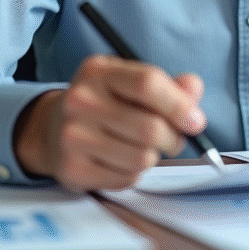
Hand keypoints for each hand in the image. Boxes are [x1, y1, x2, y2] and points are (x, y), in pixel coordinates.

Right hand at [14, 54, 207, 190]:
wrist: (53, 130)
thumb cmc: (105, 103)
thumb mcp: (131, 83)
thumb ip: (169, 85)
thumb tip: (193, 89)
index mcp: (98, 71)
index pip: (147, 83)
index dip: (180, 105)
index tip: (196, 122)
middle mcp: (80, 100)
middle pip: (150, 128)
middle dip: (173, 139)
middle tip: (171, 139)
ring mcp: (72, 136)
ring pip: (142, 157)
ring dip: (152, 157)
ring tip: (140, 147)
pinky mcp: (72, 169)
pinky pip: (126, 178)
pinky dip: (133, 173)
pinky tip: (119, 160)